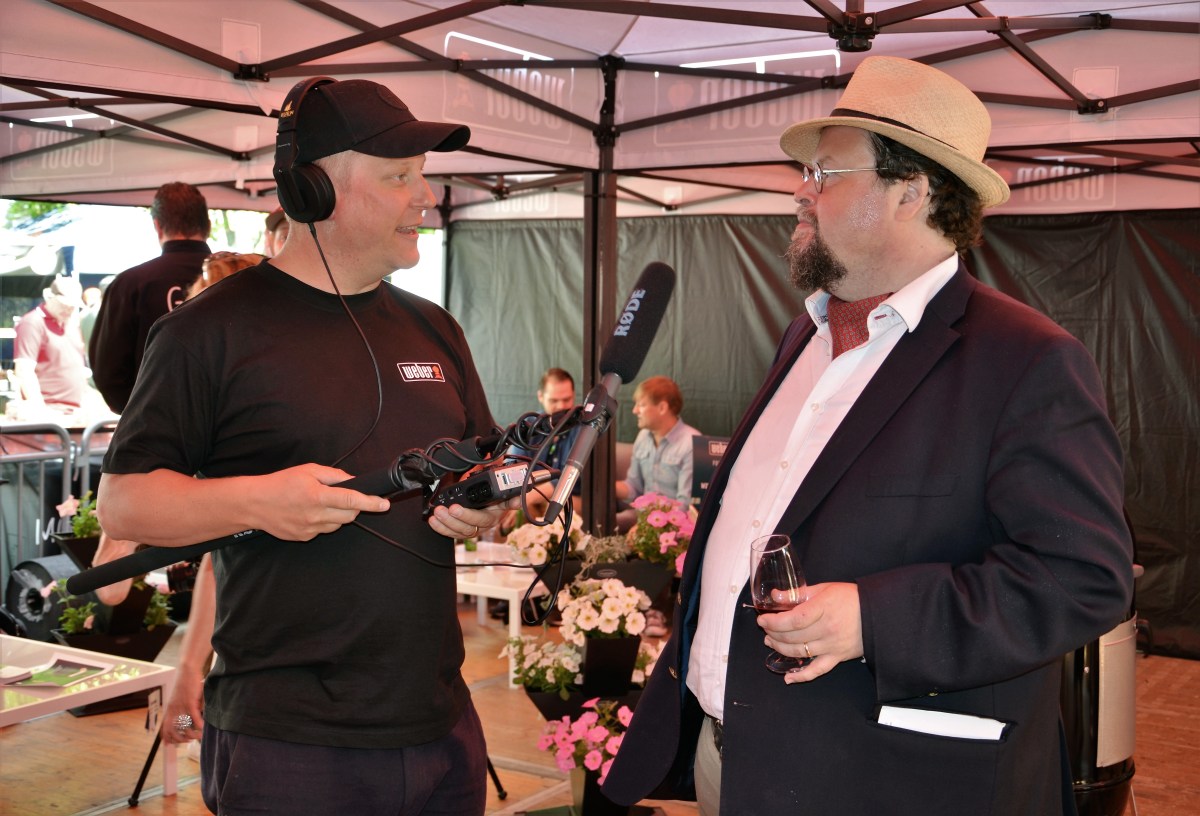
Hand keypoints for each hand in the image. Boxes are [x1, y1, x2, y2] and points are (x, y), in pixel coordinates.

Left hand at [161, 666, 204, 743]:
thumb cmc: (186, 683)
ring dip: (192, 734)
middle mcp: (173, 709)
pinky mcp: (190, 701)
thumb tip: (190, 719)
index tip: (169, 744)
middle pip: (173, 731)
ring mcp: (181, 706)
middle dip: (180, 739)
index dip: (166, 737)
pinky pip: (194, 717)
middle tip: (188, 740)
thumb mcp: (181, 698)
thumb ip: (183, 709)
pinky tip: (203, 727)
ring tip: (199, 735)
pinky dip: (199, 724)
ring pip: (185, 726)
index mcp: (170, 709)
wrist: (188, 670)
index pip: (164, 727)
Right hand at [253, 464, 390, 540]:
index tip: (384, 504)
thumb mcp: (308, 470)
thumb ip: (334, 475)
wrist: (254, 504)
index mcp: (317, 496)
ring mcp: (310, 529)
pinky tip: (311, 512)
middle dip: (355, 506)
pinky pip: (324, 530)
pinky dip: (325, 521)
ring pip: (338, 524)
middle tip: (346, 497)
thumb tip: (353, 480)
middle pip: (350, 515)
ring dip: (339, 514)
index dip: (371, 502)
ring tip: (323, 503)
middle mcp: (315, 515)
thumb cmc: (280, 484)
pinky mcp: (305, 537)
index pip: (352, 500)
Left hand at [427, 497, 518, 539]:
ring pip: (456, 532)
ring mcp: (471, 530)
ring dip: (444, 524)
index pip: (478, 519)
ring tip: (435, 515)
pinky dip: (441, 528)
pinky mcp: (461, 531)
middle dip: (450, 520)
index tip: (454, 507)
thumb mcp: (506, 498)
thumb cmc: (498, 501)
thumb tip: (518, 500)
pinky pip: (450, 533)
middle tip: (440, 510)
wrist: (495, 506)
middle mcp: (481, 527)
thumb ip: (511, 498)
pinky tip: (432, 521)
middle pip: (465, 528)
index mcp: (491, 519)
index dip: (465, 515)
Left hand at [756, 582, 864, 682]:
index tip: (763, 619)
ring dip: (780, 649)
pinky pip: (818, 671)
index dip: (775, 622)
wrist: (878, 614)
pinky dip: (802, 676)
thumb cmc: (851, 598)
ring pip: (800, 652)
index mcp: (823, 609)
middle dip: (773, 633)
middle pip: (793, 636)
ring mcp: (832, 646)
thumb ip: (799, 593)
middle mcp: (827, 629)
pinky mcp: (838, 658)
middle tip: (765, 628)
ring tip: (770, 642)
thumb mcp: (824, 589)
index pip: (793, 619)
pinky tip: (788, 678)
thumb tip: (774, 596)